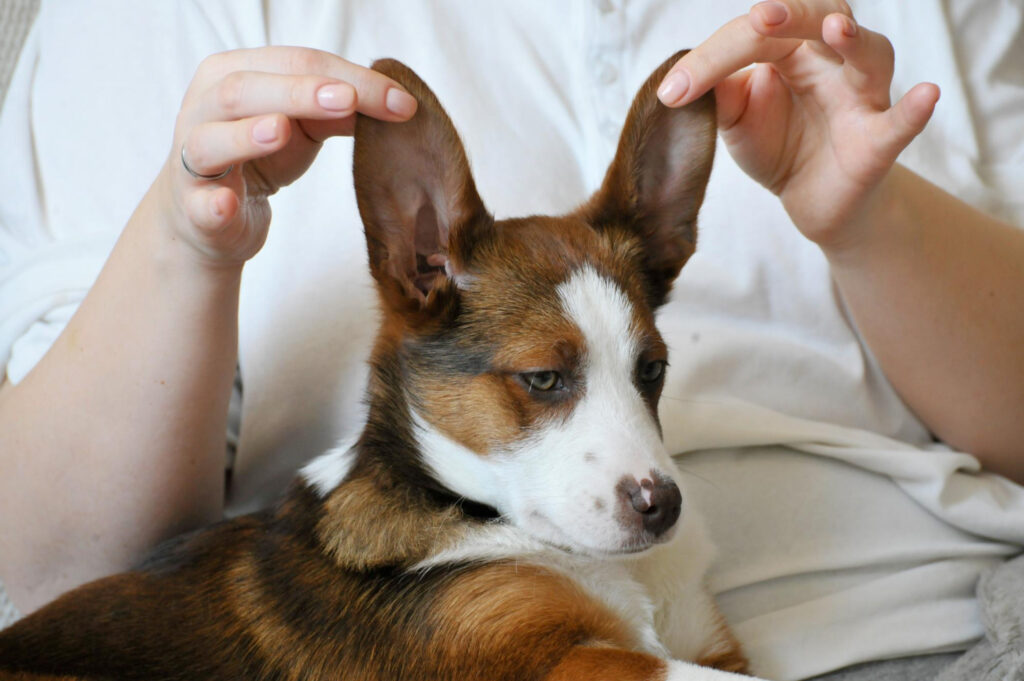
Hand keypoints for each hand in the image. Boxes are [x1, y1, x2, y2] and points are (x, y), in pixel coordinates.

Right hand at [151, 46, 416, 265]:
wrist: (214, 219)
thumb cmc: (261, 158)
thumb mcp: (304, 127)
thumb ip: (340, 111)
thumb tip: (397, 104)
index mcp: (234, 73)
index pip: (294, 62)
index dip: (349, 77)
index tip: (400, 101)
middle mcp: (203, 107)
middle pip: (245, 88)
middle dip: (299, 92)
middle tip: (348, 100)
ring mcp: (192, 159)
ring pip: (210, 139)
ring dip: (246, 135)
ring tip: (282, 131)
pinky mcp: (192, 208)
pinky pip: (199, 204)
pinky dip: (213, 203)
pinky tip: (228, 203)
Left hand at [658, 0, 939, 250]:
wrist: (813, 202)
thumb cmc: (779, 146)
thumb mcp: (735, 121)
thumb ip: (717, 96)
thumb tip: (687, 80)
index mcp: (791, 50)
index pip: (755, 36)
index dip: (711, 59)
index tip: (671, 93)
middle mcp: (831, 62)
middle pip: (821, 19)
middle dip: (793, 14)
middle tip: (761, 18)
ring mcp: (861, 98)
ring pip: (870, 55)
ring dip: (854, 40)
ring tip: (836, 28)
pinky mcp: (878, 143)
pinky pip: (901, 123)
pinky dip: (914, 110)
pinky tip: (925, 95)